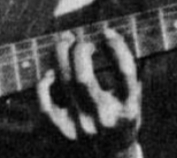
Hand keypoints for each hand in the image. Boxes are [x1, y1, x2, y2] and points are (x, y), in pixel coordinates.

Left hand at [37, 28, 141, 156]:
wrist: (110, 156)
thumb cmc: (119, 115)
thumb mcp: (132, 97)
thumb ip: (125, 70)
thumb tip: (107, 33)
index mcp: (128, 109)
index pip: (125, 73)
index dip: (116, 48)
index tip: (107, 31)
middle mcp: (104, 119)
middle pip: (83, 77)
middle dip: (79, 49)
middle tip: (80, 41)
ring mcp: (81, 127)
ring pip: (64, 81)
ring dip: (61, 55)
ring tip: (64, 43)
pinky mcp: (62, 132)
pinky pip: (45, 102)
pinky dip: (45, 83)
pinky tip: (51, 74)